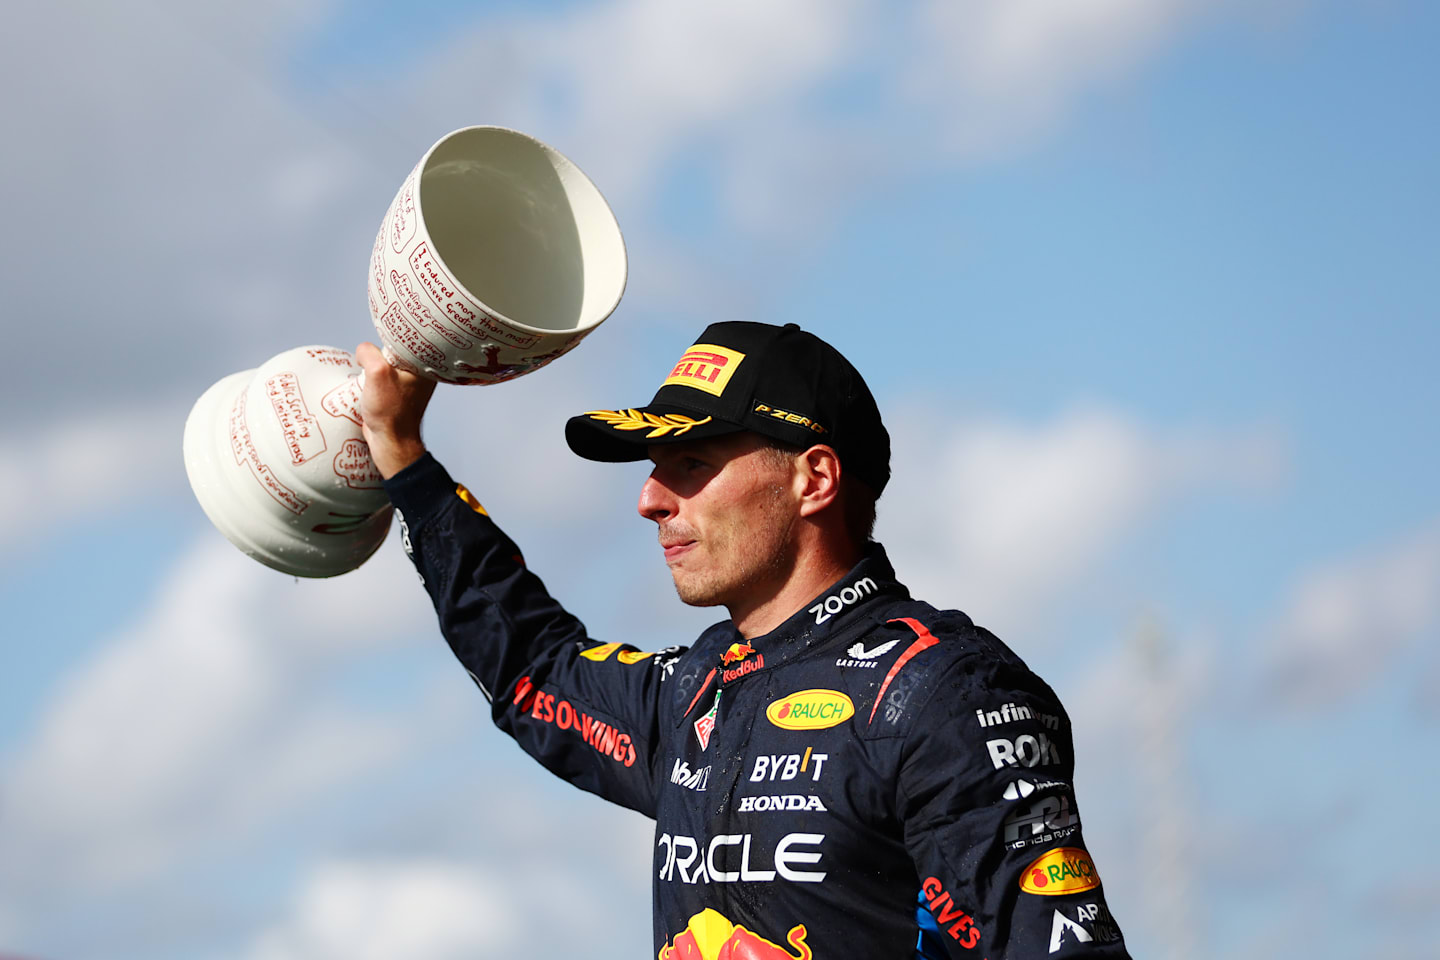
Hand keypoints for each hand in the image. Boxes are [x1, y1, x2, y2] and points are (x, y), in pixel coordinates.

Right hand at [355, 342, 436, 478]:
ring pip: (387, 363)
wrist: (390, 440)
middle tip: (373, 362)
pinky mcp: (398, 393)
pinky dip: (374, 378)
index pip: (408, 337)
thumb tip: (363, 351)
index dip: (391, 334)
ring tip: (370, 376)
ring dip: (374, 367)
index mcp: (423, 365)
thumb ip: (369, 352)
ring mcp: (410, 383)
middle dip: (380, 352)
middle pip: (395, 349)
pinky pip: (384, 376)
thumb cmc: (389, 411)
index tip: (380, 337)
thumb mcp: (376, 372)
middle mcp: (421, 373)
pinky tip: (368, 384)